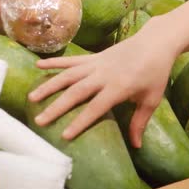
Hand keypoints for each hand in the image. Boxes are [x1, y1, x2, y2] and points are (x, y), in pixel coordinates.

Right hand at [28, 18, 179, 147]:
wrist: (156, 42)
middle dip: (57, 107)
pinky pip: (72, 60)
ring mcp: (97, 64)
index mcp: (119, 86)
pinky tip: (38, 66)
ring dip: (49, 85)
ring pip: (69, 75)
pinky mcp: (95, 57)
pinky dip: (55, 62)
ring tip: (32, 98)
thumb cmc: (156, 73)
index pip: (96, 107)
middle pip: (76, 92)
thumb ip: (140, 121)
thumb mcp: (152, 99)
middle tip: (40, 121)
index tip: (64, 135)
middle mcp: (104, 74)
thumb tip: (136, 145)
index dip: (80, 121)